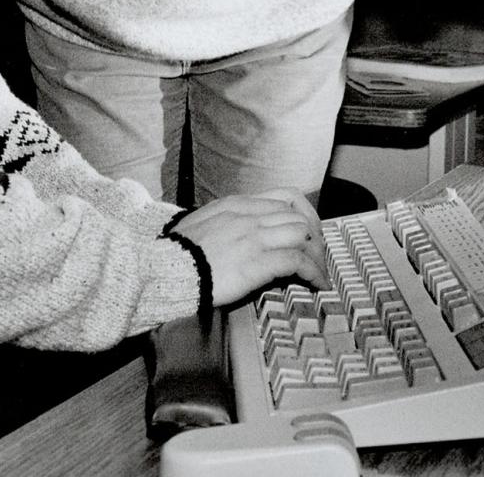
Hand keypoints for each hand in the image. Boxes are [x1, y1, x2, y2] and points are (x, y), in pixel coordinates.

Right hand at [169, 189, 327, 305]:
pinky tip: (316, 284)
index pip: (286, 198)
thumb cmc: (177, 253)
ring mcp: (253, 237)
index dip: (306, 216)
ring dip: (317, 256)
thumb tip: (247, 231)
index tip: (311, 233)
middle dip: (315, 239)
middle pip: (299, 217)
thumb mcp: (202, 224)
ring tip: (319, 274)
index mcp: (235, 204)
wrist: (163, 270)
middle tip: (318, 258)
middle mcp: (248, 215)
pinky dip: (313, 272)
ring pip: (303, 235)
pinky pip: (297, 261)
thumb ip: (228, 221)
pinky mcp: (256, 262)